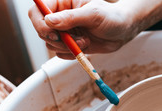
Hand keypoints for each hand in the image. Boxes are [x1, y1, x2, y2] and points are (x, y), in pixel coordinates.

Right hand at [29, 0, 161, 58]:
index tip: (54, 34)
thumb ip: (71, 17)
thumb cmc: (112, 16)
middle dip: (59, 40)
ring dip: (68, 47)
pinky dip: (71, 54)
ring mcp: (64, 31)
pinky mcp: (69, 44)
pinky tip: (85, 47)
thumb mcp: (94, 14)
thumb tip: (49, 21)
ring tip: (86, 41)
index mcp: (62, 2)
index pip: (38, 11)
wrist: (123, 31)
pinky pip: (61, 54)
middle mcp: (60, 16)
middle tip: (78, 40)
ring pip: (51, 45)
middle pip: (42, 31)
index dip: (40, 24)